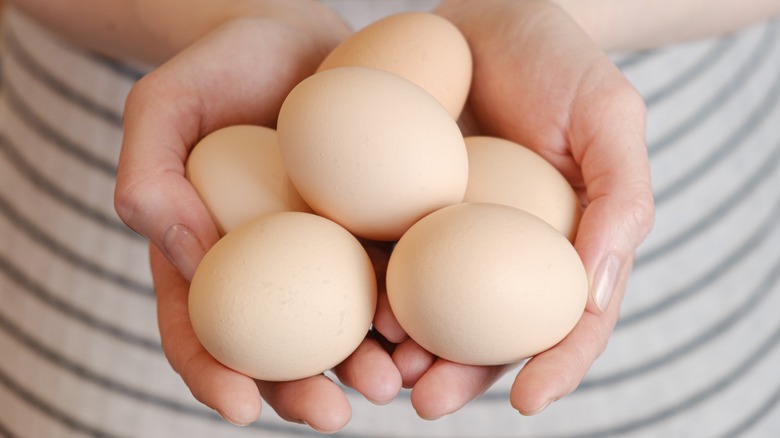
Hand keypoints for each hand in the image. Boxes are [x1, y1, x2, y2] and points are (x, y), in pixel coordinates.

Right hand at [116, 5, 400, 431]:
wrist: (304, 36)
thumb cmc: (225, 65)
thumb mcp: (166, 104)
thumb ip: (150, 172)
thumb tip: (175, 247)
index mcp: (211, 253)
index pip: (201, 328)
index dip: (214, 374)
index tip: (240, 406)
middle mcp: (274, 265)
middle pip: (281, 346)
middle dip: (304, 389)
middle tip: (334, 412)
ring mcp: (331, 252)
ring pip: (345, 325)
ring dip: (367, 365)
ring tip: (396, 380)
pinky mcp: (382, 227)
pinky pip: (396, 274)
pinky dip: (412, 309)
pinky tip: (432, 326)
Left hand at [381, 0, 654, 418]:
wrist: (492, 12)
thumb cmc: (562, 62)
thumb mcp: (611, 119)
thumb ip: (619, 201)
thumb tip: (593, 294)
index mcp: (560, 244)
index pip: (565, 321)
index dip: (554, 367)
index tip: (529, 403)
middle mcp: (501, 251)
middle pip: (485, 332)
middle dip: (458, 375)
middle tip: (427, 401)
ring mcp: (445, 232)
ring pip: (427, 307)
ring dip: (403, 348)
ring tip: (381, 367)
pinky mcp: (395, 204)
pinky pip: (382, 253)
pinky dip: (366, 287)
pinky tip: (349, 305)